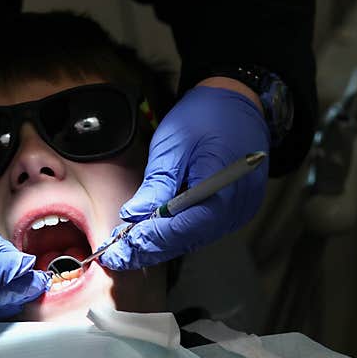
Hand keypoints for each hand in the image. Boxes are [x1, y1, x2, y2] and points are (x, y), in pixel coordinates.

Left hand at [99, 85, 270, 269]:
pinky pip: (203, 229)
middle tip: (116, 256)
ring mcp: (239, 212)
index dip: (145, 242)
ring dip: (161, 244)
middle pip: (185, 241)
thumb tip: (134, 215)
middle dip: (148, 250)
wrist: (240, 101)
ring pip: (193, 239)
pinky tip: (155, 233)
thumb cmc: (208, 116)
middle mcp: (235, 209)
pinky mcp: (236, 210)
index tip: (117, 251)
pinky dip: (177, 233)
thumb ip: (156, 184)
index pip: (178, 230)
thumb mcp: (173, 145)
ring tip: (129, 247)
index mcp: (222, 192)